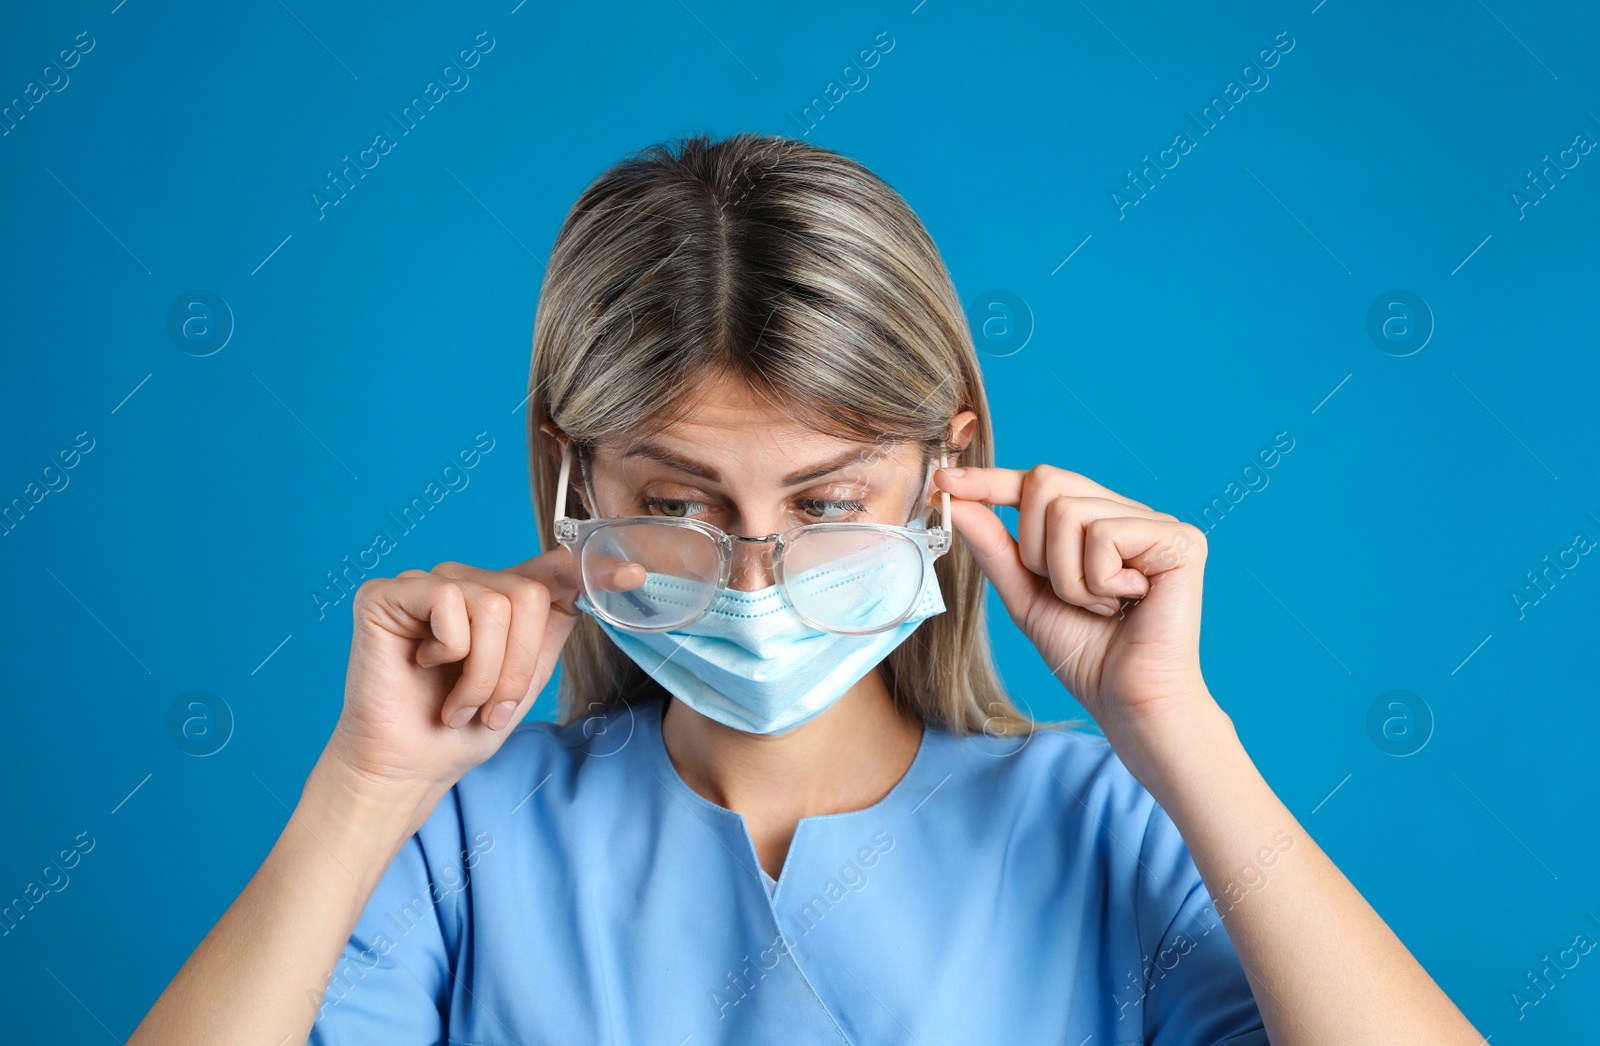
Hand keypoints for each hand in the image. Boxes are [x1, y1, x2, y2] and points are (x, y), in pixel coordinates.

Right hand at [323, 546, 632, 801]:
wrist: (408, 768)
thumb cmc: (461, 730)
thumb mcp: (522, 683)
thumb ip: (547, 634)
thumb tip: (587, 590)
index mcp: (499, 600)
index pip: (554, 569)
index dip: (595, 569)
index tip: (636, 576)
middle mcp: (464, 582)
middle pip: (528, 595)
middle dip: (517, 666)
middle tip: (489, 709)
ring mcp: (426, 583)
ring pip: (494, 604)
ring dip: (483, 673)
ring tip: (459, 704)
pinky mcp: (387, 594)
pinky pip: (449, 602)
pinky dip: (448, 652)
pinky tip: (422, 668)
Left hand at [934, 464, 1212, 739]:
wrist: (1128, 700)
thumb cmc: (1086, 654)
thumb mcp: (1025, 596)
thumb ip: (995, 547)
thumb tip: (956, 498)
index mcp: (1096, 522)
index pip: (1037, 482)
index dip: (991, 480)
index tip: (944, 480)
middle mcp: (1127, 513)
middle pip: (1046, 484)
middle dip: (1036, 548)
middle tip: (1068, 592)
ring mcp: (1156, 522)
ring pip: (1069, 513)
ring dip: (1068, 576)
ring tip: (1100, 604)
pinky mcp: (1179, 539)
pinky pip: (1104, 535)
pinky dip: (1098, 581)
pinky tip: (1127, 602)